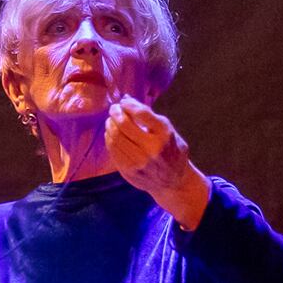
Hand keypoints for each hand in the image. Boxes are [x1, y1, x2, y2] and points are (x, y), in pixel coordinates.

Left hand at [105, 97, 209, 227]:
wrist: (174, 183)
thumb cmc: (171, 151)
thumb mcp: (169, 131)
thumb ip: (149, 116)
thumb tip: (126, 99)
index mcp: (165, 135)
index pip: (141, 113)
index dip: (128, 105)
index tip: (123, 102)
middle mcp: (152, 149)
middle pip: (124, 125)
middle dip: (115, 113)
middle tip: (113, 109)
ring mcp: (139, 162)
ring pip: (115, 138)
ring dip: (110, 125)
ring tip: (111, 121)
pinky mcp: (129, 171)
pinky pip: (113, 151)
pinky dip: (109, 139)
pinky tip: (111, 134)